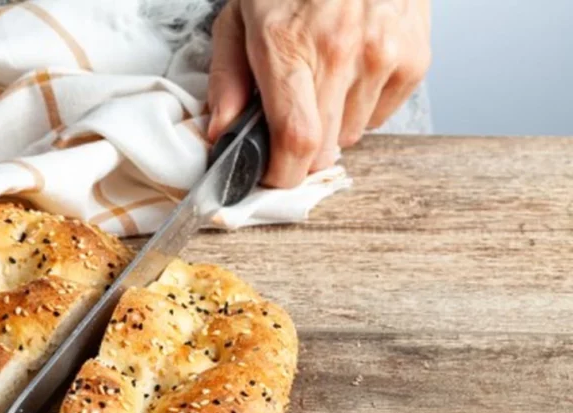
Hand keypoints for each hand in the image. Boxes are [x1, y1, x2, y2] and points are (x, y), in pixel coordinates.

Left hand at [207, 0, 430, 187]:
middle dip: (299, 152)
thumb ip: (226, 77)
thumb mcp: (240, 16)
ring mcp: (382, 56)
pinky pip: (380, 115)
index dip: (282, 173)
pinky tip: (351, 71)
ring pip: (351, 136)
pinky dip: (361, 107)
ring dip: (331, 126)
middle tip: (287, 123)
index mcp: (289, 45)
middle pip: (323, 149)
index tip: (269, 174)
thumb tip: (221, 131)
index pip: (295, 139)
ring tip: (322, 82)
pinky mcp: (414, 58)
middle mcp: (341, 54)